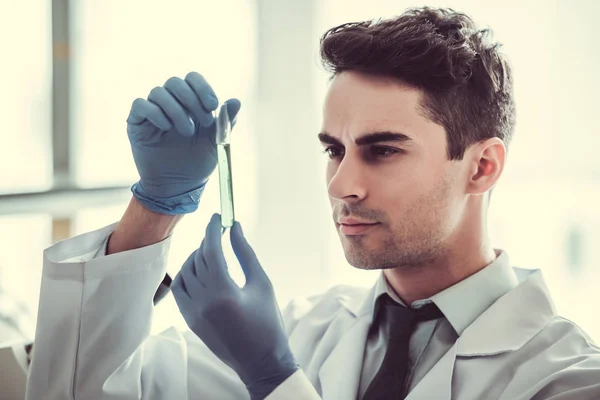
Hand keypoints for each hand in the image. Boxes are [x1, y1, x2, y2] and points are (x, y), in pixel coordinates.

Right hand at [127, 72, 240, 213]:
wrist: (178, 186)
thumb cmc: (197, 162)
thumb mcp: (216, 141)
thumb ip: (226, 121)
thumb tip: (236, 101)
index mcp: (189, 102)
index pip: (192, 79)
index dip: (202, 87)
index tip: (213, 106)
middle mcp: (170, 103)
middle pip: (175, 82)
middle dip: (191, 99)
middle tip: (204, 122)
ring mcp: (152, 111)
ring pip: (158, 92)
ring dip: (176, 110)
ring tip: (187, 132)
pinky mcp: (136, 122)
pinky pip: (140, 104)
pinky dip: (155, 113)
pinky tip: (166, 128)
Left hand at [171, 214, 298, 399]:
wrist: (261, 361)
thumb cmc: (268, 322)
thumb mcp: (261, 283)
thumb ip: (245, 253)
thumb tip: (234, 227)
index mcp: (224, 291)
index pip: (211, 250)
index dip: (213, 230)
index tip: (218, 216)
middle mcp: (203, 301)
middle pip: (198, 259)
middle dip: (208, 241)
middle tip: (219, 231)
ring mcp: (193, 312)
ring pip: (184, 272)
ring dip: (195, 257)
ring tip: (211, 251)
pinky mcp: (190, 320)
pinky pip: (179, 290)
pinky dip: (185, 275)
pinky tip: (199, 269)